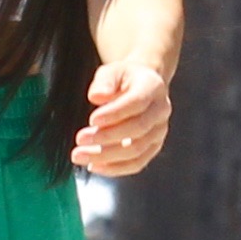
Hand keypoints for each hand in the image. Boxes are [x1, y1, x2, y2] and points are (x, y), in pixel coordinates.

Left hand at [71, 59, 170, 176]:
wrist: (143, 87)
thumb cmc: (124, 79)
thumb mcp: (112, 71)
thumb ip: (104, 82)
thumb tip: (96, 97)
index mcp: (153, 87)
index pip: (137, 103)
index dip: (115, 113)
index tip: (92, 119)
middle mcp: (161, 111)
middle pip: (137, 130)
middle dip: (106, 137)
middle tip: (80, 139)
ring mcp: (159, 132)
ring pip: (136, 150)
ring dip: (106, 156)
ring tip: (80, 156)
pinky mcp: (153, 147)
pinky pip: (136, 163)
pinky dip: (114, 168)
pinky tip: (93, 166)